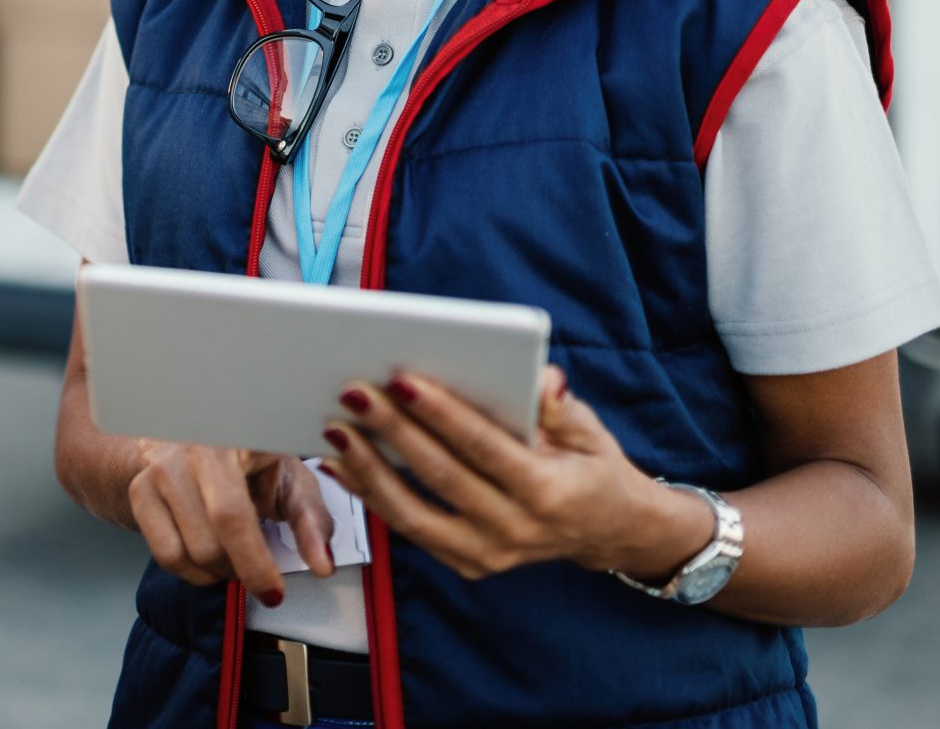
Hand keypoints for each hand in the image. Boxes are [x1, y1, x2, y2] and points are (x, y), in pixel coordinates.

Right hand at [127, 443, 336, 605]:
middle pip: (212, 540)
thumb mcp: (288, 479)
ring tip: (235, 557)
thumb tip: (322, 565)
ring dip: (219, 572)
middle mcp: (192, 448)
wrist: (189, 435)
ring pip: (191, 552)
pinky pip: (167, 555)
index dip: (256, 561)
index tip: (275, 591)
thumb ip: (310, 520)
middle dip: (243, 571)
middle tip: (262, 577)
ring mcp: (162, 468)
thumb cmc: (248, 460)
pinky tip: (208, 556)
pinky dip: (193, 571)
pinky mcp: (141, 490)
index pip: (236, 515)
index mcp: (236, 439)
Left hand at [317, 368, 713, 584]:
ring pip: (413, 514)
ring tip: (334, 429)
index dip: (442, 414)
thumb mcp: (590, 431)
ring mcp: (487, 554)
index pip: (485, 449)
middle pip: (441, 478)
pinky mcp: (466, 563)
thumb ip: (560, 406)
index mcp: (548, 493)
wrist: (605, 529)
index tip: (402, 380)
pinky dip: (369, 496)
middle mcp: (514, 531)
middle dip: (393, 432)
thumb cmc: (591, 466)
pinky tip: (339, 463)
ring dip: (367, 470)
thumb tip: (542, 377)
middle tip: (354, 393)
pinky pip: (408, 528)